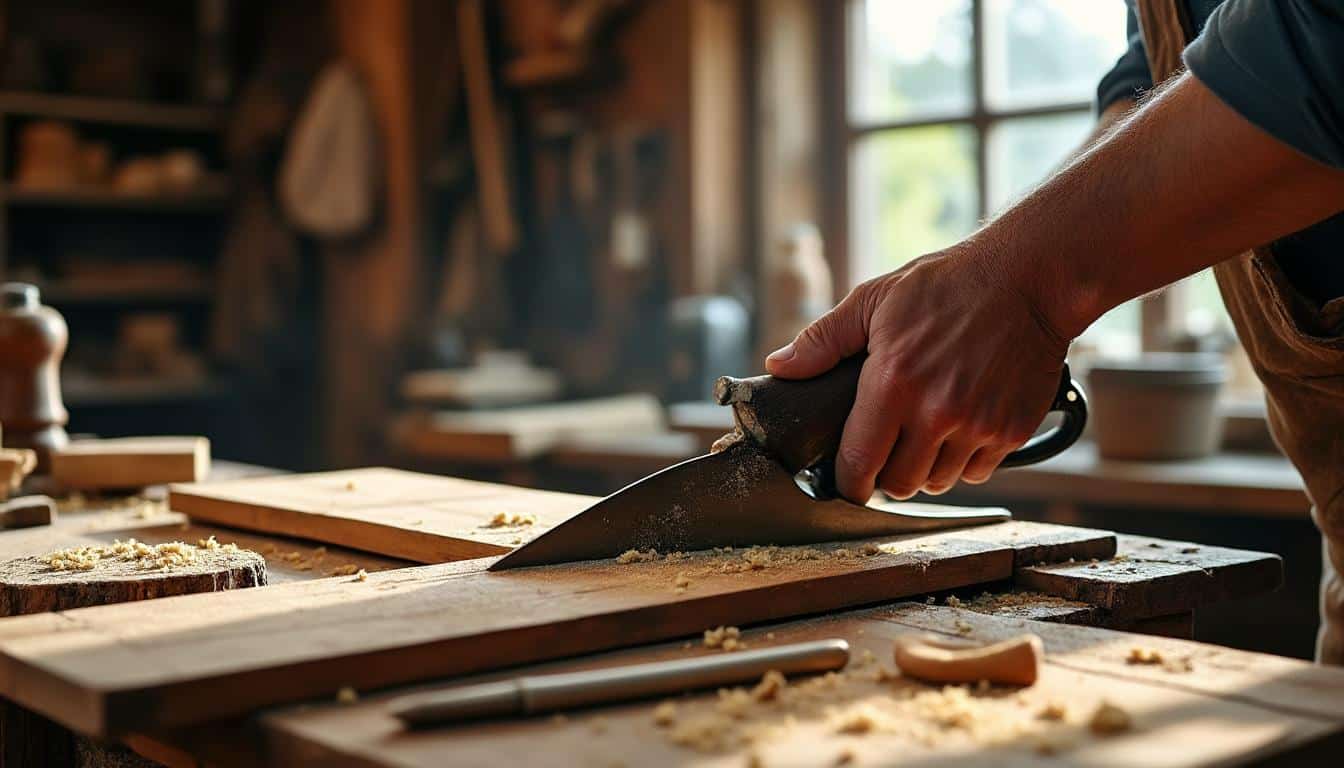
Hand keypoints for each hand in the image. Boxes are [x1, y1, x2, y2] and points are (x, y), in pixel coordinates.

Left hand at [765, 245, 1069, 502]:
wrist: (1028, 278)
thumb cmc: (948, 284)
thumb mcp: (874, 300)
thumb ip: (823, 340)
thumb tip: (779, 367)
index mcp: (893, 383)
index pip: (859, 463)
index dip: (847, 480)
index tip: (846, 477)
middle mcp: (936, 412)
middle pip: (899, 484)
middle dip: (886, 474)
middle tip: (886, 448)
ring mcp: (978, 425)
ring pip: (938, 482)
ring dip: (925, 468)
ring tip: (923, 435)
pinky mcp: (1012, 430)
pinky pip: (977, 471)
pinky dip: (964, 460)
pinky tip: (959, 427)